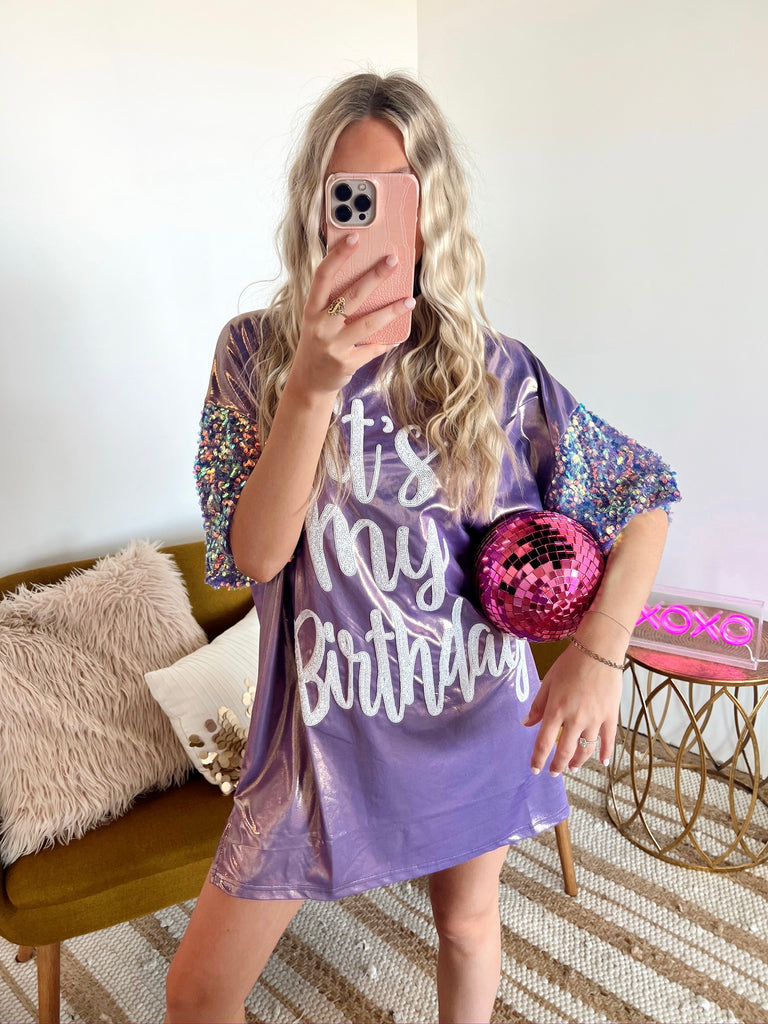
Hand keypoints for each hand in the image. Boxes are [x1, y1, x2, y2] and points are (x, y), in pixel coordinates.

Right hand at [290, 233, 415, 395]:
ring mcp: (333, 346)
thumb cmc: (318, 342)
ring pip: (368, 324)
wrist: (309, 382)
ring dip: (391, 311)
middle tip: (393, 260)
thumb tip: (369, 278)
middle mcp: (320, 326)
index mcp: (311, 310)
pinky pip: (373, 348)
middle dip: (374, 276)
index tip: (354, 237)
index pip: (322, 276)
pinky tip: (398, 333)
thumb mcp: (318, 320)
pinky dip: (387, 341)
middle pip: (351, 296)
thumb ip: (334, 302)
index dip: (338, 255)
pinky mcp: (346, 363)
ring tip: (408, 300)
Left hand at [522, 642, 621, 774]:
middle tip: (554, 772)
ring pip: (586, 749)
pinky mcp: (611, 716)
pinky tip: (602, 762)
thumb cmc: (569, 664)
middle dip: (558, 765)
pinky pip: (608, 740)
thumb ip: (538, 706)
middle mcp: (575, 719)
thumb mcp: (548, 682)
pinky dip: (605, 753)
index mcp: (556, 710)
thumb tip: (526, 723)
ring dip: (578, 761)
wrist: (598, 651)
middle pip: (565, 751)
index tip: (535, 769)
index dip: (538, 759)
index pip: (544, 742)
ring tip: (572, 767)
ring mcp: (595, 719)